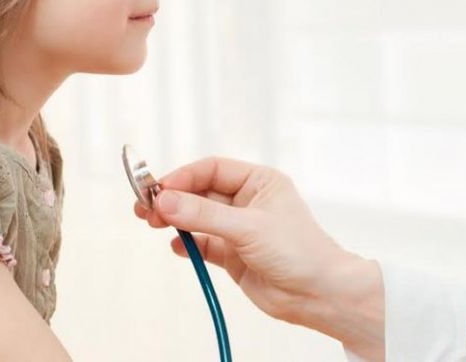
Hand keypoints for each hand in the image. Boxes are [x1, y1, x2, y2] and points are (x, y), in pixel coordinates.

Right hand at [133, 157, 384, 359]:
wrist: (319, 295)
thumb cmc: (299, 252)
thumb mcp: (249, 227)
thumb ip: (204, 215)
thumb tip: (166, 201)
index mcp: (259, 182)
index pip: (212, 169)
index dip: (183, 177)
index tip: (159, 189)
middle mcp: (248, 202)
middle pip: (200, 192)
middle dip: (173, 198)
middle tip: (146, 207)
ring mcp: (239, 229)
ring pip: (198, 218)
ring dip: (175, 220)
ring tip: (152, 223)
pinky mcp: (233, 255)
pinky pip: (203, 244)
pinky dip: (187, 244)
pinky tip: (177, 246)